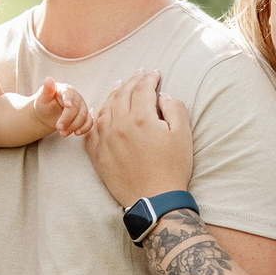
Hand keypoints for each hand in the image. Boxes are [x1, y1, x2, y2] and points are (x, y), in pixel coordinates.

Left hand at [37, 77, 93, 137]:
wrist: (47, 114)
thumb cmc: (44, 103)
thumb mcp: (42, 97)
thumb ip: (46, 89)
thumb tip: (48, 79)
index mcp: (66, 89)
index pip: (68, 93)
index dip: (68, 99)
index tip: (67, 106)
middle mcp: (76, 97)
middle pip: (76, 108)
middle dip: (68, 119)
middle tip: (58, 127)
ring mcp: (82, 107)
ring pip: (83, 116)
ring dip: (74, 126)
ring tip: (62, 133)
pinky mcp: (85, 116)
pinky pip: (89, 122)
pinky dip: (85, 128)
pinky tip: (76, 133)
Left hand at [82, 70, 193, 206]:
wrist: (155, 200)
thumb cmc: (172, 168)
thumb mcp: (183, 135)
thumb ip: (175, 109)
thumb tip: (163, 96)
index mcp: (141, 118)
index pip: (143, 89)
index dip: (150, 78)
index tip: (156, 74)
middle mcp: (119, 125)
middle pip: (123, 94)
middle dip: (133, 81)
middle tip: (140, 74)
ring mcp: (105, 139)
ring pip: (106, 107)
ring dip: (114, 93)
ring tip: (120, 85)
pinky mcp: (98, 154)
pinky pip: (92, 129)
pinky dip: (96, 115)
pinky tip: (99, 110)